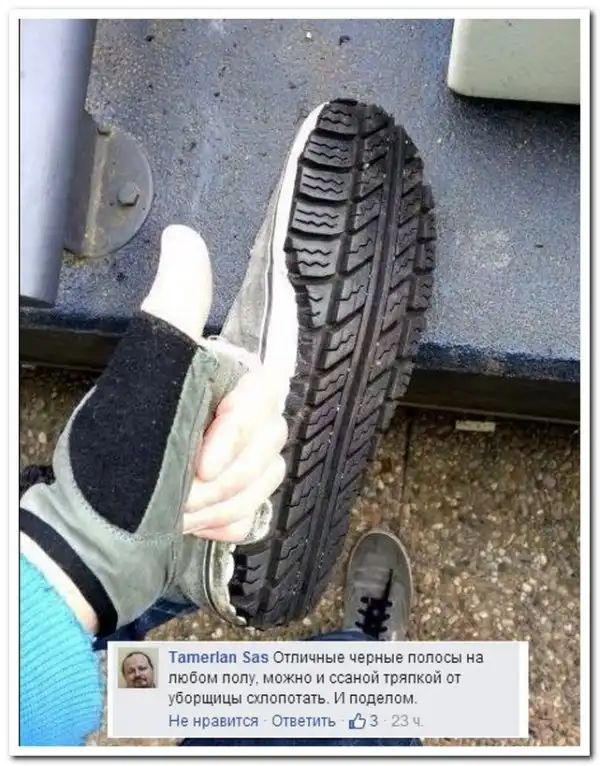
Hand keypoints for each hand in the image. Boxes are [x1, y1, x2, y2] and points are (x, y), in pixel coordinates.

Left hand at [19, 225, 285, 635]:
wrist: (101, 543)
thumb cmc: (121, 465)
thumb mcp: (148, 377)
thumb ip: (176, 307)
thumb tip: (183, 237)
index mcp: (207, 379)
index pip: (264, 390)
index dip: (238, 428)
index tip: (201, 457)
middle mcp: (221, 412)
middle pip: (270, 436)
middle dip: (224, 472)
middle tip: (180, 485)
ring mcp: (228, 456)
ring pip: (269, 472)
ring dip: (222, 499)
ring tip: (178, 506)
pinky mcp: (231, 495)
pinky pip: (260, 504)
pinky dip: (225, 520)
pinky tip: (193, 522)